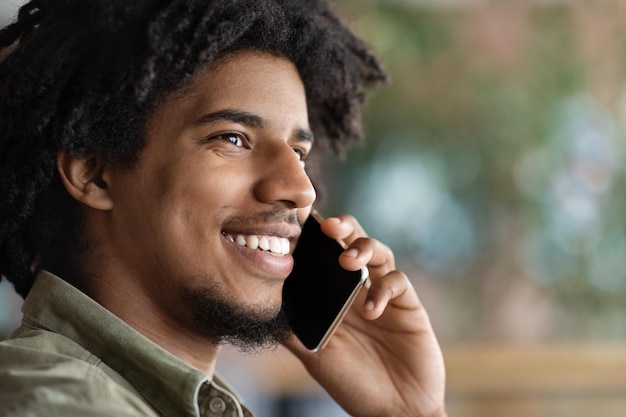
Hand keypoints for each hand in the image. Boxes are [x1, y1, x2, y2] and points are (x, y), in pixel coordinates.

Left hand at [284, 214, 446, 416]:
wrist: (393, 410)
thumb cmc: (353, 383)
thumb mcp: (315, 356)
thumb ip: (294, 332)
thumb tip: (264, 311)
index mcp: (336, 295)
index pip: (326, 255)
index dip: (316, 237)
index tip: (299, 227)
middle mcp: (360, 288)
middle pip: (354, 241)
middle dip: (343, 227)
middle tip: (329, 226)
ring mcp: (385, 294)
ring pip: (379, 252)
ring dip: (363, 249)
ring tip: (348, 261)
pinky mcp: (408, 305)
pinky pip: (397, 281)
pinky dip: (383, 289)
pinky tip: (371, 310)